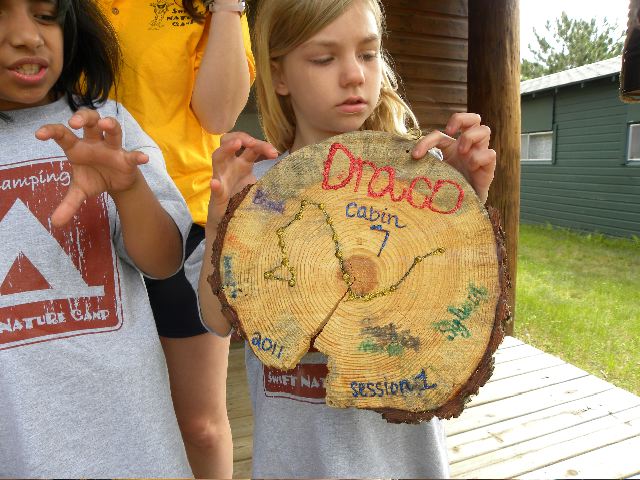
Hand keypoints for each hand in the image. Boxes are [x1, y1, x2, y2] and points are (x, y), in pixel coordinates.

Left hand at [35, 109, 147, 226]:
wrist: (117, 183)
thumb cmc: (94, 178)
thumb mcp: (80, 191)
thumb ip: (68, 204)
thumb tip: (54, 223)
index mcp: (78, 147)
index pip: (63, 134)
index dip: (51, 131)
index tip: (39, 135)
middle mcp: (95, 143)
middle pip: (90, 120)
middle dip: (83, 117)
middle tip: (74, 123)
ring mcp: (112, 148)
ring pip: (112, 129)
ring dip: (109, 124)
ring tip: (105, 125)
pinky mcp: (127, 159)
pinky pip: (132, 155)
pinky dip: (138, 156)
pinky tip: (143, 159)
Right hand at [208, 132, 278, 225]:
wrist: (231, 223)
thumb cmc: (245, 200)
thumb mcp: (260, 185)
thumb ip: (271, 178)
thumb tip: (292, 176)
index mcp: (243, 163)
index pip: (251, 147)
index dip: (262, 145)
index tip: (274, 153)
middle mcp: (231, 166)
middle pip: (231, 142)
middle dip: (243, 138)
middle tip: (254, 143)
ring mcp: (221, 179)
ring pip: (218, 157)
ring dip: (226, 149)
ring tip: (236, 144)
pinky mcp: (217, 196)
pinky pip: (215, 189)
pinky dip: (215, 185)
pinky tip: (216, 183)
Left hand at [411, 112, 495, 203]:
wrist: (461, 211)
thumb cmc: (446, 192)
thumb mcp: (433, 176)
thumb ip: (424, 167)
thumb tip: (406, 163)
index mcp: (452, 148)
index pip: (440, 134)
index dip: (427, 140)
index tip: (416, 155)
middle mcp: (468, 148)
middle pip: (473, 118)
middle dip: (461, 119)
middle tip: (450, 133)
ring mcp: (480, 156)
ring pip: (485, 130)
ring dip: (470, 137)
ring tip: (461, 152)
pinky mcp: (488, 169)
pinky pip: (490, 154)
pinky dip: (479, 157)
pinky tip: (471, 167)